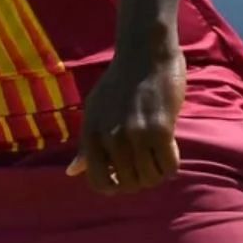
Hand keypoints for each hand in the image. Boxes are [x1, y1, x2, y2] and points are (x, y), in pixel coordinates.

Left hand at [67, 38, 185, 193]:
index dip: (113, 187)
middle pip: (128, 184)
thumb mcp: (94, 112)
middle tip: (146, 165)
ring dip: (157, 174)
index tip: (124, 178)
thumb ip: (86, 145)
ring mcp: (135, 134)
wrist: (144, 56)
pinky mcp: (160, 129)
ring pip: (149, 178)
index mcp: (90, 133)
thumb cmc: (119, 85)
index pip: (97, 181)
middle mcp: (109, 137)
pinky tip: (169, 151)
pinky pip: (169, 166)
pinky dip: (171, 165)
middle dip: (139, 181)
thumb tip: (72, 172)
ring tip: (158, 157)